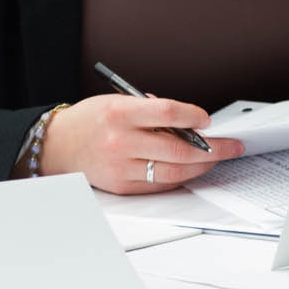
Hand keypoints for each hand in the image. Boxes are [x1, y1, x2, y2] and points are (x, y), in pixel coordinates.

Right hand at [40, 93, 243, 193]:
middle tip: (230, 145)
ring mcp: (122, 167)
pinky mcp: (123, 186)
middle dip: (212, 148)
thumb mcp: (118, 102)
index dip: (195, 116)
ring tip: (216, 158)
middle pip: (179, 148)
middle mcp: (121, 141)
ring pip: (174, 171)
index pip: (169, 113)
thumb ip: (151, 110)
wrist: (57, 146)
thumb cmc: (90, 121)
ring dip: (202, 166)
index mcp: (120, 113)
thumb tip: (188, 122)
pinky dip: (180, 177)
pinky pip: (160, 184)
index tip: (207, 119)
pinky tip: (191, 169)